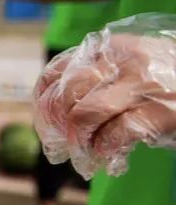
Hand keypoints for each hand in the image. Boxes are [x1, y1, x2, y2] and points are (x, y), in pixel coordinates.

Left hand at [34, 14, 175, 177]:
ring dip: (78, 143)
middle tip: (62, 148)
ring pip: (83, 116)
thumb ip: (95, 76)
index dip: (42, 105)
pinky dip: (104, 149)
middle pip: (64, 97)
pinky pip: (114, 134)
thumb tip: (49, 113)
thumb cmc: (166, 80)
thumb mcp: (128, 65)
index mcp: (108, 48)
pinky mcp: (162, 112)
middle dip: (56, 129)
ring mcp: (143, 85)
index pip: (55, 73)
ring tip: (85, 156)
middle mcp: (122, 61)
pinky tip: (109, 156)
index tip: (47, 126)